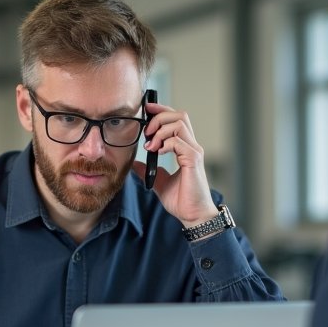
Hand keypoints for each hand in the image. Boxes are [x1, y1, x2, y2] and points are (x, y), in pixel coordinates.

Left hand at [133, 101, 218, 226]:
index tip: (146, 110)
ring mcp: (194, 152)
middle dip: (159, 117)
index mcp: (185, 148)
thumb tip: (134, 163)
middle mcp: (191, 146)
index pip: (176, 119)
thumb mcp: (159, 181)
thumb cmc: (182, 200)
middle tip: (146, 132)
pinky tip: (157, 153)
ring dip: (160, 130)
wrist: (192, 216)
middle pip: (179, 115)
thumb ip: (147, 169)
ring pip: (179, 124)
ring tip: (150, 146)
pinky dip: (165, 143)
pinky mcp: (193, 160)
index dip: (162, 110)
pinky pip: (178, 141)